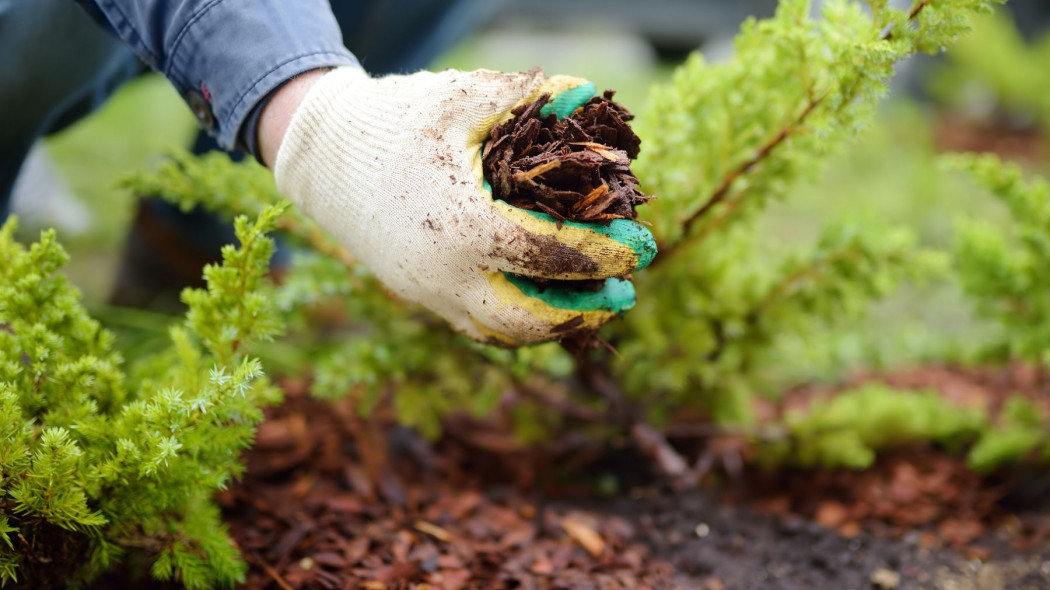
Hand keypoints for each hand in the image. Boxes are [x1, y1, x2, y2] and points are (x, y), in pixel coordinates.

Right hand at [271, 67, 654, 344]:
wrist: (321, 154)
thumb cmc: (395, 120)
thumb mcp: (463, 99)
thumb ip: (529, 97)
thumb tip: (591, 94)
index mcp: (464, 227)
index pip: (551, 256)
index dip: (604, 254)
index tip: (640, 245)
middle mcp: (445, 275)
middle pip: (531, 320)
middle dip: (586, 309)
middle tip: (625, 290)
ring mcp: (427, 292)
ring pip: (503, 333)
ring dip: (555, 325)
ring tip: (594, 303)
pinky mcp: (416, 295)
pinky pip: (476, 324)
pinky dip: (518, 322)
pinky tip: (545, 301)